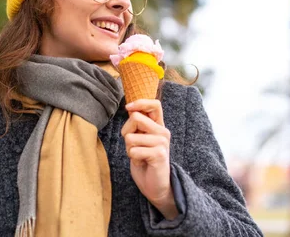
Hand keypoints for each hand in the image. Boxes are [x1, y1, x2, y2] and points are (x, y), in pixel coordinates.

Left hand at [121, 99, 178, 219]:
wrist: (156, 187)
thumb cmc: (144, 161)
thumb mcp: (140, 140)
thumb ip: (138, 125)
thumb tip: (130, 108)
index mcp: (159, 126)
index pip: (155, 104)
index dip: (140, 103)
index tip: (128, 108)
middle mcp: (163, 132)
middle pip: (135, 118)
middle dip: (126, 132)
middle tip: (133, 146)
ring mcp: (162, 142)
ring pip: (131, 137)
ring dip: (129, 149)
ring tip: (139, 156)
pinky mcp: (159, 154)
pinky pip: (134, 150)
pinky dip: (132, 158)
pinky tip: (142, 163)